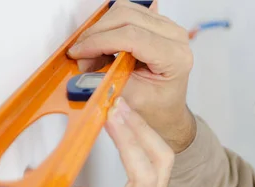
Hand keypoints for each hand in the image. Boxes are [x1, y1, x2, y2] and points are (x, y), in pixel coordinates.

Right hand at [67, 0, 195, 152]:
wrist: (167, 108)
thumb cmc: (157, 107)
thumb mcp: (133, 101)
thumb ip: (110, 84)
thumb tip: (85, 74)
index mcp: (175, 57)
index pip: (132, 36)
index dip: (100, 41)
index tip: (79, 53)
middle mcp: (175, 37)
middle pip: (126, 17)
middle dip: (96, 35)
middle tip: (81, 56)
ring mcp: (167, 26)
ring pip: (123, 10)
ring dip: (100, 30)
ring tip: (91, 54)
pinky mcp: (156, 22)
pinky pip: (126, 12)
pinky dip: (108, 27)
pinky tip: (102, 46)